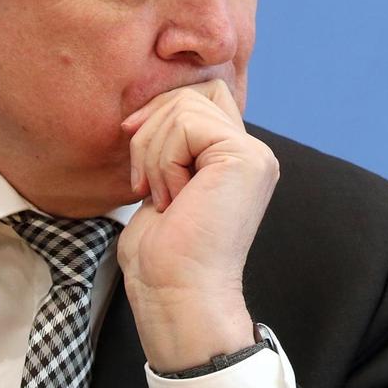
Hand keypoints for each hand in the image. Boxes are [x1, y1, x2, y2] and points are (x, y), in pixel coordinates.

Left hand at [116, 79, 279, 372]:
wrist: (177, 296)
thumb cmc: (162, 256)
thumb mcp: (163, 184)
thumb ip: (172, 145)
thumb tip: (150, 110)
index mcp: (236, 159)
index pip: (202, 95)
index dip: (161, 110)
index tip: (133, 144)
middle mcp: (253, 153)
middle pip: (194, 92)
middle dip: (153, 128)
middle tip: (146, 182)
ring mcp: (253, 155)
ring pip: (185, 105)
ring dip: (154, 150)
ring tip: (161, 196)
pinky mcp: (244, 158)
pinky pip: (187, 125)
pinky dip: (163, 160)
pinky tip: (171, 198)